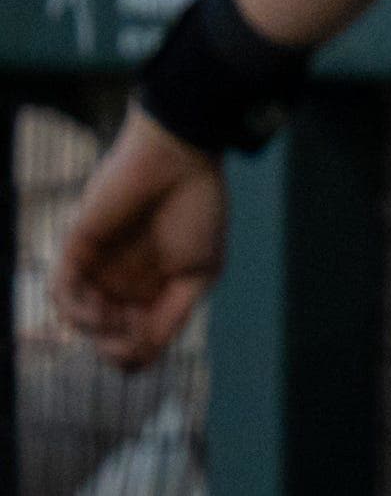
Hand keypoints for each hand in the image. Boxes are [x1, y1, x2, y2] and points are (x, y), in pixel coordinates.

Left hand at [51, 107, 225, 370]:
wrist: (181, 162)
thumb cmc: (197, 211)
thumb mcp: (199, 275)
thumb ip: (173, 317)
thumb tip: (141, 357)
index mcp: (154, 288)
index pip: (134, 337)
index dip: (135, 356)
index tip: (143, 355)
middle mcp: (122, 280)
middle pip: (105, 334)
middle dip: (116, 347)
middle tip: (130, 341)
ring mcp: (98, 265)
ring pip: (78, 318)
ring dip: (93, 330)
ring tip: (114, 321)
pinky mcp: (76, 248)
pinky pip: (62, 290)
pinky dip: (74, 309)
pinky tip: (95, 312)